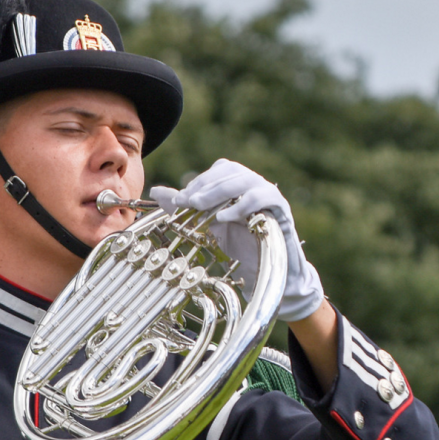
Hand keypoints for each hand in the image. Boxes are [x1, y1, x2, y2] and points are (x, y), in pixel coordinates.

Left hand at [150, 159, 324, 321]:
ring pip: (246, 181)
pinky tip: (223, 217)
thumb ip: (185, 208)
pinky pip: (264, 198)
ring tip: (200, 206)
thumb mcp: (208, 226)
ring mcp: (269, 195)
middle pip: (232, 171)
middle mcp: (255, 185)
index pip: (221, 169)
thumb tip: (157, 193)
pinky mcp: (281, 210)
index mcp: (239, 184)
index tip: (180, 199)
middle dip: (205, 185)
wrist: (265, 271)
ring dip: (219, 191)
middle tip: (187, 201)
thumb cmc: (239, 245)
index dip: (199, 181)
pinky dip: (241, 205)